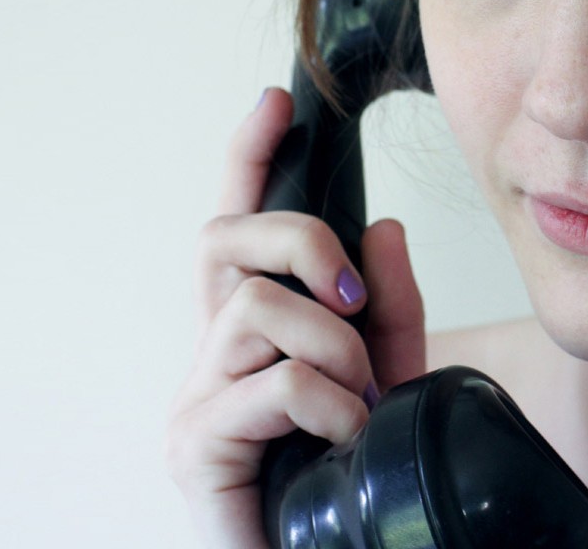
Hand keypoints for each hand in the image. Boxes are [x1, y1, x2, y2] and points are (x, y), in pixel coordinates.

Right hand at [167, 87, 425, 547]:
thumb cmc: (348, 483)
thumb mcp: (389, 383)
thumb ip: (392, 312)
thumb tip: (385, 230)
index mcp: (253, 331)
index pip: (237, 224)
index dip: (248, 157)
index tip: (274, 103)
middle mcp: (212, 352)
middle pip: (225, 237)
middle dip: (302, 241)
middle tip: (354, 298)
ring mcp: (196, 395)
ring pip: (256, 306)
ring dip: (333, 346)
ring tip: (359, 402)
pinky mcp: (195, 443)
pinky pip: (273, 381)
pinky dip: (329, 402)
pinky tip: (344, 438)